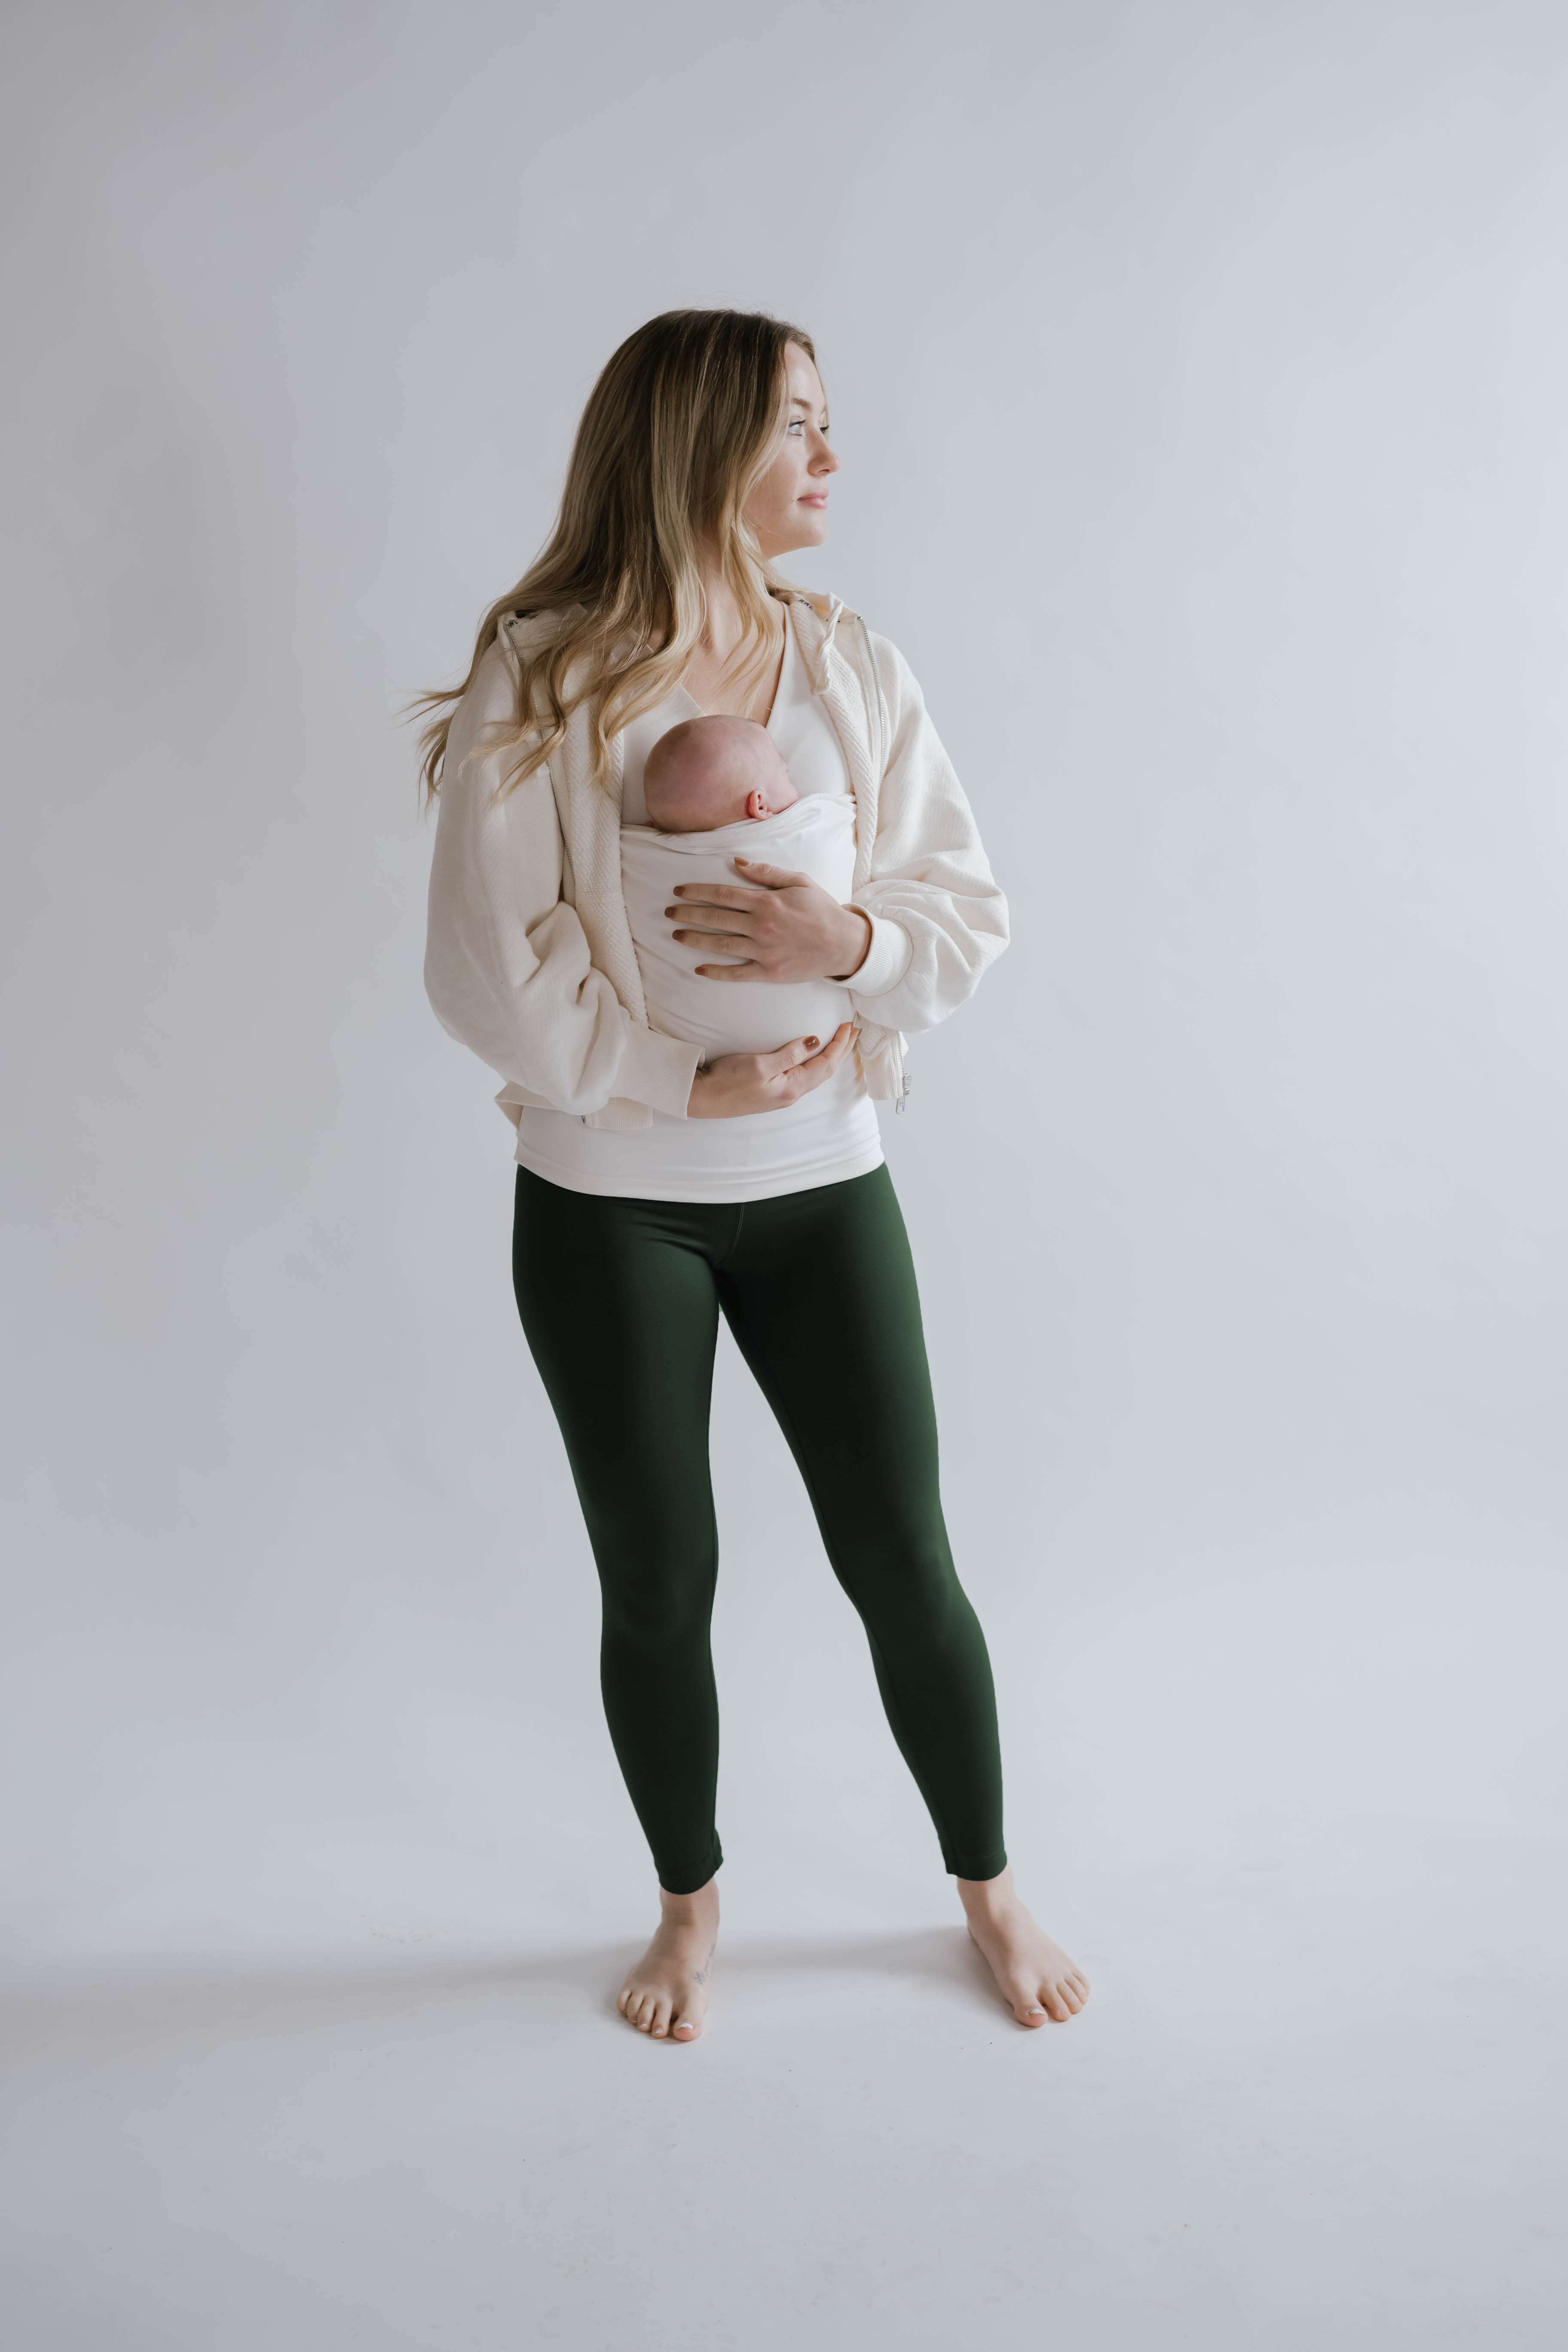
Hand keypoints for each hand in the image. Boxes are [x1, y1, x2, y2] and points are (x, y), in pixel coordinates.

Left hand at [669, 858, 871, 983]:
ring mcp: (763, 951)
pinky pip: (735, 973)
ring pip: (719, 944)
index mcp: (766, 902)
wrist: (844, 944)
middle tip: (669, 913)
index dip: (696, 892)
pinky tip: (699, 968)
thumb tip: (736, 863)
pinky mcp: (768, 972)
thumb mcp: (798, 881)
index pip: (722, 894)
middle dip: (687, 914)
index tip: (678, 891)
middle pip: (714, 918)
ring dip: (694, 939)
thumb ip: (766, 872)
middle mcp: (761, 926)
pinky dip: (715, 971)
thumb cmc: (821, 910)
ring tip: (676, 935)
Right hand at [687, 1024, 858, 1116]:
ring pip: (817, 1075)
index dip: (840, 1044)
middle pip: (826, 1071)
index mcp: (792, 1087)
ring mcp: (783, 1094)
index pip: (826, 1064)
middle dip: (843, 1051)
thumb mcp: (760, 1064)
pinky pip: (805, 1077)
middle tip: (854, 1031)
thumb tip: (815, 1042)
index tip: (848, 1026)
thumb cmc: (728, 1081)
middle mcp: (791, 1094)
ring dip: (832, 1057)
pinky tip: (817, 1058)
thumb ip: (790, 1054)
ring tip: (842, 1042)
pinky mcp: (774, 1092)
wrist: (704, 1098)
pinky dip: (818, 1064)